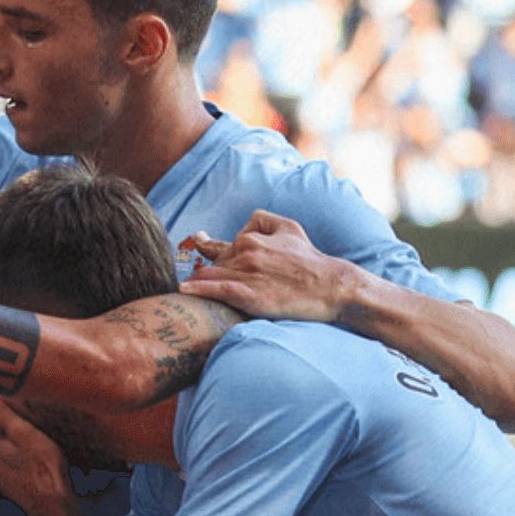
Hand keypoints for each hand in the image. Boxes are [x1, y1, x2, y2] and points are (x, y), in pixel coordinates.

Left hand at [0, 391, 74, 515]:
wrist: (54, 509)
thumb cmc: (44, 469)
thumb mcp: (25, 434)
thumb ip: (1, 413)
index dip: (2, 409)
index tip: (21, 407)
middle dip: (10, 426)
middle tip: (32, 423)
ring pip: (4, 451)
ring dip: (16, 444)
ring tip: (37, 442)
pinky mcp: (10, 487)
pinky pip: (12, 465)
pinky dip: (21, 459)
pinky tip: (36, 461)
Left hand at [177, 210, 363, 323]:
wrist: (330, 286)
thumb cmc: (310, 259)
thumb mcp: (289, 228)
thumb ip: (263, 220)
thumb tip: (243, 225)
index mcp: (251, 237)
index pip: (216, 245)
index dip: (203, 249)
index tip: (194, 252)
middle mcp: (245, 252)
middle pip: (211, 265)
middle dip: (204, 273)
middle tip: (194, 283)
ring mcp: (246, 273)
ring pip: (208, 276)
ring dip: (195, 283)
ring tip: (185, 290)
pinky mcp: (248, 295)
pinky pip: (216, 289)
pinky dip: (198, 290)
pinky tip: (184, 291)